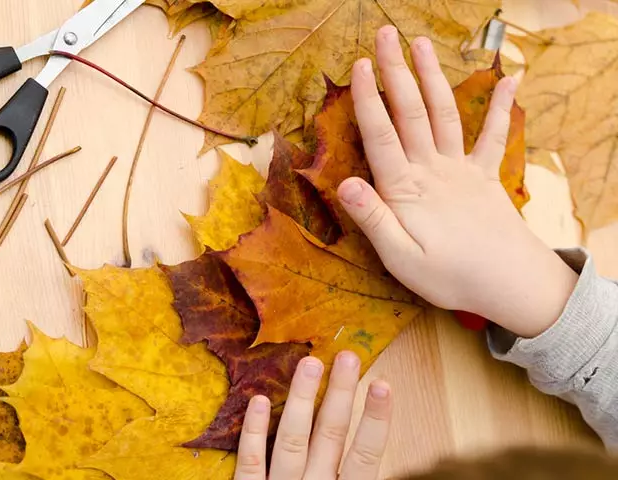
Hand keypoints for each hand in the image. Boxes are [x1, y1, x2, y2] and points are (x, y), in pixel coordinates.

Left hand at [234, 352, 391, 479]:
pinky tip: (259, 400)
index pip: (365, 456)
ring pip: (291, 441)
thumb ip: (351, 475)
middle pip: (330, 437)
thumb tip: (364, 437)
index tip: (383, 383)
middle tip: (347, 356)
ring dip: (301, 400)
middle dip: (339, 394)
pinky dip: (254, 432)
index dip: (375, 420)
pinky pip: (250, 463)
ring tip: (310, 364)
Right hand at [337, 26, 577, 337]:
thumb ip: (374, 219)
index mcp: (406, 189)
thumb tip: (344, 184)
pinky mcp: (485, 176)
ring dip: (432, 77)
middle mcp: (433, 170)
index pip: (381, 136)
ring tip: (420, 44)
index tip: (361, 65)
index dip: (369, 100)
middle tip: (385, 35)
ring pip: (443, 114)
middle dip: (397, 72)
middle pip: (410, 113)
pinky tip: (509, 80)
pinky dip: (501, 108)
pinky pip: (493, 137)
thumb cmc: (449, 276)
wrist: (510, 283)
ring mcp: (461, 169)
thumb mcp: (400, 259)